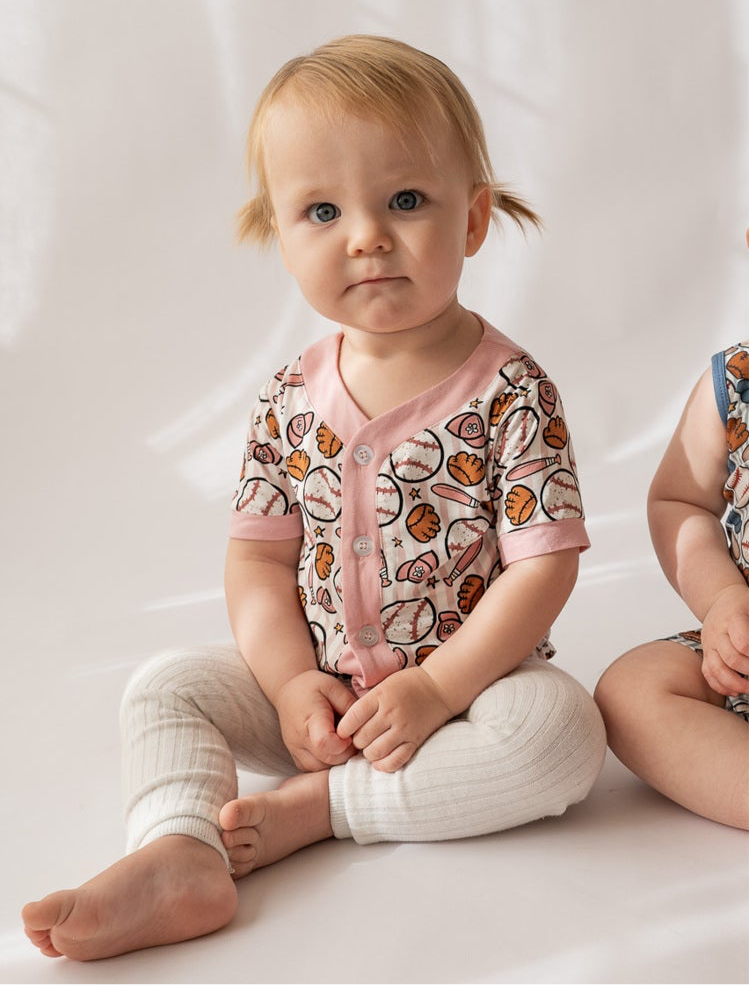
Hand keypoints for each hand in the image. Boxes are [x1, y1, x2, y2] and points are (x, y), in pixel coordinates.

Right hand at [275, 670, 357, 771]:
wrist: (287, 692)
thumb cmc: (312, 688)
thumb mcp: (334, 687)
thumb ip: (349, 706)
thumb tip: (364, 726)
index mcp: (310, 719)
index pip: (325, 743)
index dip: (344, 744)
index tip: (350, 734)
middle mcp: (299, 739)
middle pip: (328, 759)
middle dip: (346, 753)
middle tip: (351, 738)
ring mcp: (296, 752)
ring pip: (322, 769)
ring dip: (338, 760)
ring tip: (342, 744)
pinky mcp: (296, 759)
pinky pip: (315, 771)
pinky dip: (328, 765)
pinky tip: (333, 750)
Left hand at [336, 667, 452, 772]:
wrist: (439, 687)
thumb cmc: (407, 685)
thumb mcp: (383, 685)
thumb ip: (367, 703)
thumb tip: (347, 726)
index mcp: (380, 696)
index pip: (352, 718)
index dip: (343, 729)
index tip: (344, 731)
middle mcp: (391, 713)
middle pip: (361, 738)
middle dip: (356, 741)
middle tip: (360, 738)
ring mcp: (404, 728)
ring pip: (375, 752)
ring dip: (368, 753)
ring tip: (371, 747)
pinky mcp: (415, 740)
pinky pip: (396, 760)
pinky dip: (384, 764)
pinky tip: (380, 760)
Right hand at [700, 584, 748, 695]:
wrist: (721, 599)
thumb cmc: (743, 605)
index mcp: (733, 617)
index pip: (742, 642)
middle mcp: (717, 632)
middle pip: (731, 658)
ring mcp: (709, 644)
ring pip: (716, 669)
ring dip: (734, 684)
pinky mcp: (706, 653)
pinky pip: (708, 673)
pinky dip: (720, 686)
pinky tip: (734, 691)